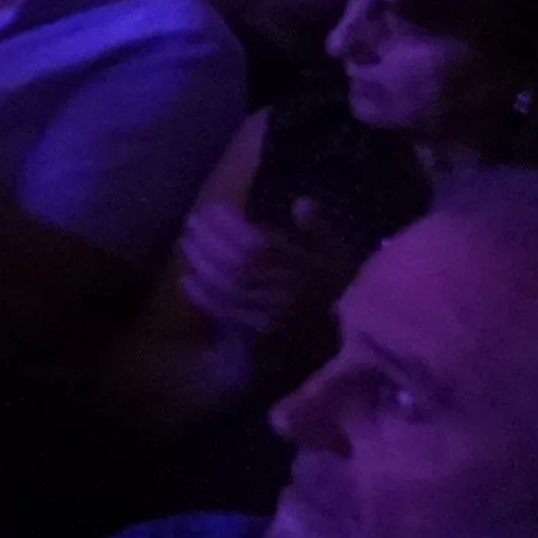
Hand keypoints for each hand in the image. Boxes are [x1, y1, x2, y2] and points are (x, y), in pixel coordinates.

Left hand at [176, 199, 358, 341]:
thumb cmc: (341, 288)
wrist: (350, 336)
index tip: (212, 209)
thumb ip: (318, 228)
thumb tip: (301, 201)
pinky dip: (203, 295)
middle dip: (209, 240)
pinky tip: (188, 280)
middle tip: (193, 221)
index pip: (256, 244)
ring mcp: (269, 314)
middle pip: (235, 264)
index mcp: (303, 269)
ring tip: (187, 243)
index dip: (230, 226)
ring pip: (226, 288)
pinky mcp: (260, 332)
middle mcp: (283, 291)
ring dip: (202, 263)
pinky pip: (225, 313)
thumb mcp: (338, 254)